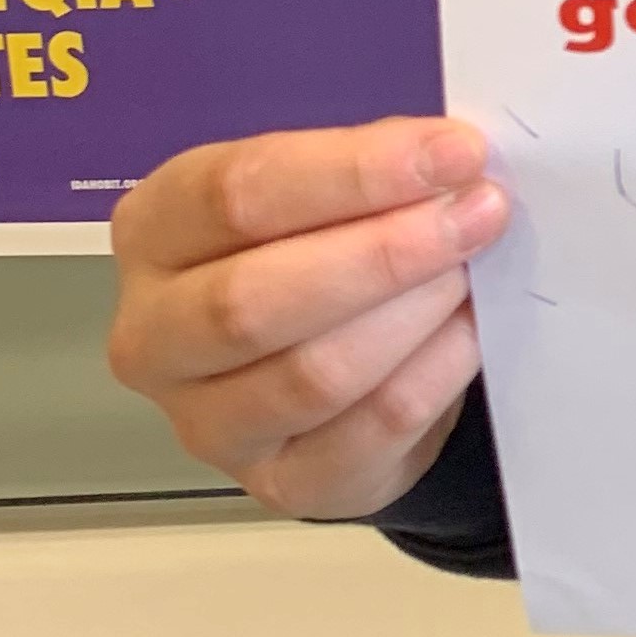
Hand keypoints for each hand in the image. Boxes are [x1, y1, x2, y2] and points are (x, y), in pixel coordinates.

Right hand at [107, 117, 507, 520]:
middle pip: (253, 300)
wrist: (333, 360)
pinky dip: (434, 372)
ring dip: (413, 314)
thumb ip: (371, 165)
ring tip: (476, 269)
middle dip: (385, 252)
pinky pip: (368, 429)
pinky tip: (473, 330)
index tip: (456, 153)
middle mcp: (155, 334)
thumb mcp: (330, 189)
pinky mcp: (280, 483)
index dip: (355, 171)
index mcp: (156, 230)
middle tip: (480, 213)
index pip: (236, 195)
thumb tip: (447, 157)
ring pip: (311, 375)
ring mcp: (205, 424)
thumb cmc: (322, 246)